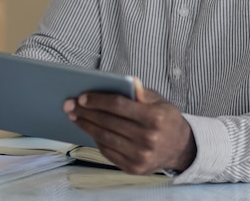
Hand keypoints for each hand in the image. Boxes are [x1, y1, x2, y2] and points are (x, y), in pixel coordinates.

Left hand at [63, 77, 195, 174]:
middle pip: (108, 122)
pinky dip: (95, 139)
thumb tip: (130, 80)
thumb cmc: (164, 118)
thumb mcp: (158, 101)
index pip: (119, 106)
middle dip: (85, 112)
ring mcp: (141, 156)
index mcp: (155, 118)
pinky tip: (88, 130)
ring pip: (105, 137)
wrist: (179, 147)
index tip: (82, 97)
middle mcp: (148, 138)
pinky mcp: (134, 168)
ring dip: (86, 126)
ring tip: (74, 117)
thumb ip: (142, 92)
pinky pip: (108, 152)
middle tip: (70, 105)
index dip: (98, 100)